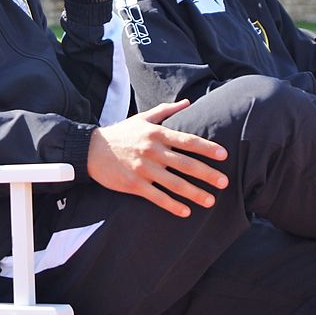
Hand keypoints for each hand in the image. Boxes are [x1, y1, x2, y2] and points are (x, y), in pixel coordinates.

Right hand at [87, 100, 229, 217]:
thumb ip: (166, 110)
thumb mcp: (142, 118)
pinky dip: (172, 205)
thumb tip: (188, 102)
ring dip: (195, 193)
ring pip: (174, 183)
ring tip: (210, 200)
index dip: (207, 148)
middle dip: (207, 174)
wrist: (91, 150)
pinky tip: (186, 211)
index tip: (224, 155)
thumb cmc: (121, 133)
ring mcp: (143, 169)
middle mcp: (152, 151)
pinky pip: (157, 197)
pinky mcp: (133, 184)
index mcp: (156, 134)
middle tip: (224, 182)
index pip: (187, 140)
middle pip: (186, 164)